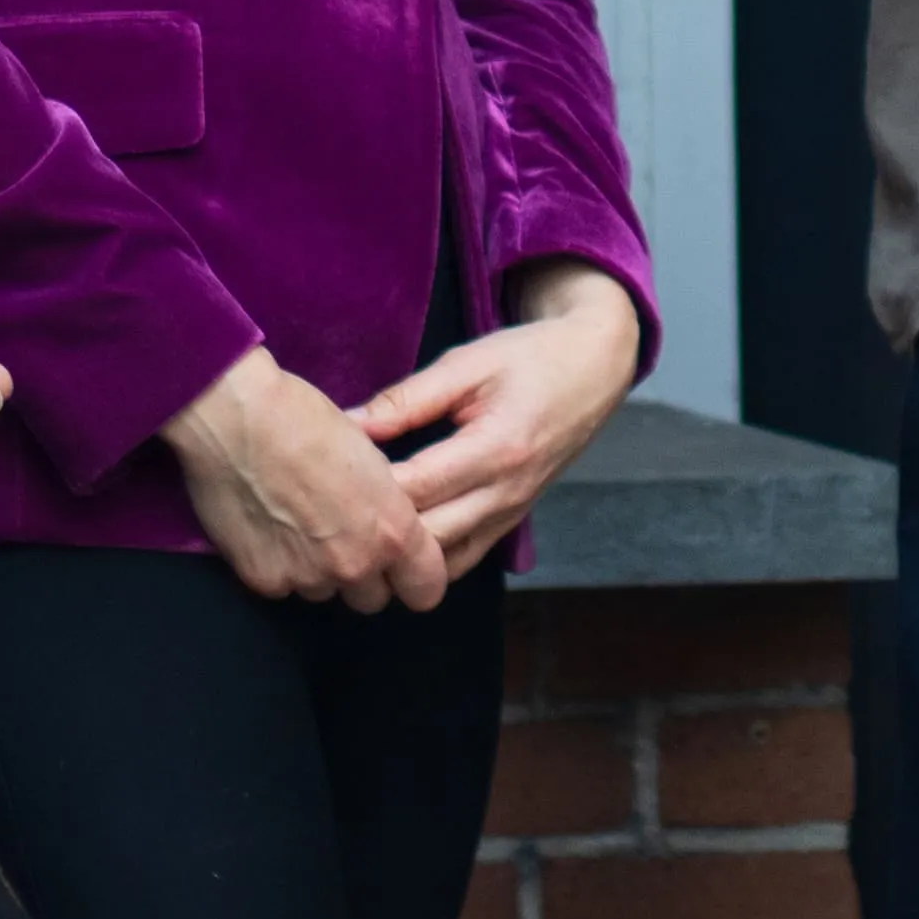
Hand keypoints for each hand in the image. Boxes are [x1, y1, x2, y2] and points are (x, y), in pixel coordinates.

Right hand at [163, 349, 449, 612]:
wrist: (237, 420)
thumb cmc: (307, 420)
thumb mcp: (372, 459)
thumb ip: (387, 507)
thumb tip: (386, 523)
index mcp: (392, 531)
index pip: (427, 591)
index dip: (417, 579)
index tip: (403, 567)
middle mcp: (355, 564)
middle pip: (373, 599)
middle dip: (363, 574)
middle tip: (343, 536)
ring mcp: (307, 577)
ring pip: (325, 592)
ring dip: (319, 570)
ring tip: (299, 524)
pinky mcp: (264, 581)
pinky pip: (283, 587)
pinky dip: (279, 567)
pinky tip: (268, 528)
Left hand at [353, 262, 646, 580]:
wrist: (593, 369)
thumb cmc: (531, 357)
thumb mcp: (468, 363)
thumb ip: (408, 398)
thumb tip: (351, 424)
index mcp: (497, 449)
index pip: (417, 487)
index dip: (366, 489)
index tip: (324, 478)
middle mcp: (507, 493)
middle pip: (426, 536)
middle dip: (375, 530)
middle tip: (327, 514)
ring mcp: (512, 514)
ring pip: (443, 561)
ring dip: (398, 554)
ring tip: (354, 533)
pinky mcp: (511, 522)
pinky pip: (462, 559)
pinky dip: (426, 559)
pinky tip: (394, 542)